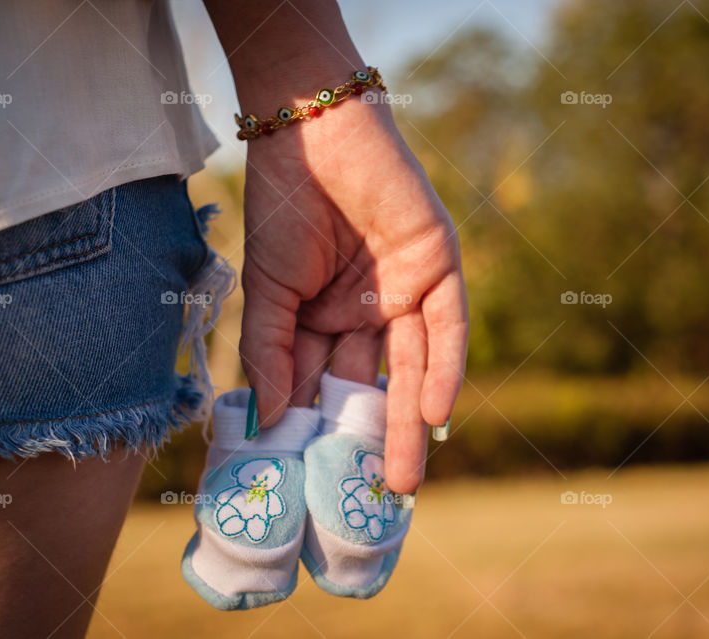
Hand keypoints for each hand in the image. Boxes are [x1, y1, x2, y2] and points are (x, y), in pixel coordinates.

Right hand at [238, 97, 467, 493]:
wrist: (309, 131)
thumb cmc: (282, 207)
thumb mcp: (266, 292)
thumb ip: (269, 355)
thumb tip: (263, 424)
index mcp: (322, 322)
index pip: (321, 389)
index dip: (318, 436)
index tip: (312, 489)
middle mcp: (367, 316)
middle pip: (373, 390)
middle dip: (373, 444)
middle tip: (374, 502)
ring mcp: (403, 294)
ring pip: (412, 370)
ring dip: (412, 424)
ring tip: (403, 481)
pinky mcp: (437, 267)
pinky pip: (445, 327)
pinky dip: (441, 369)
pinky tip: (434, 413)